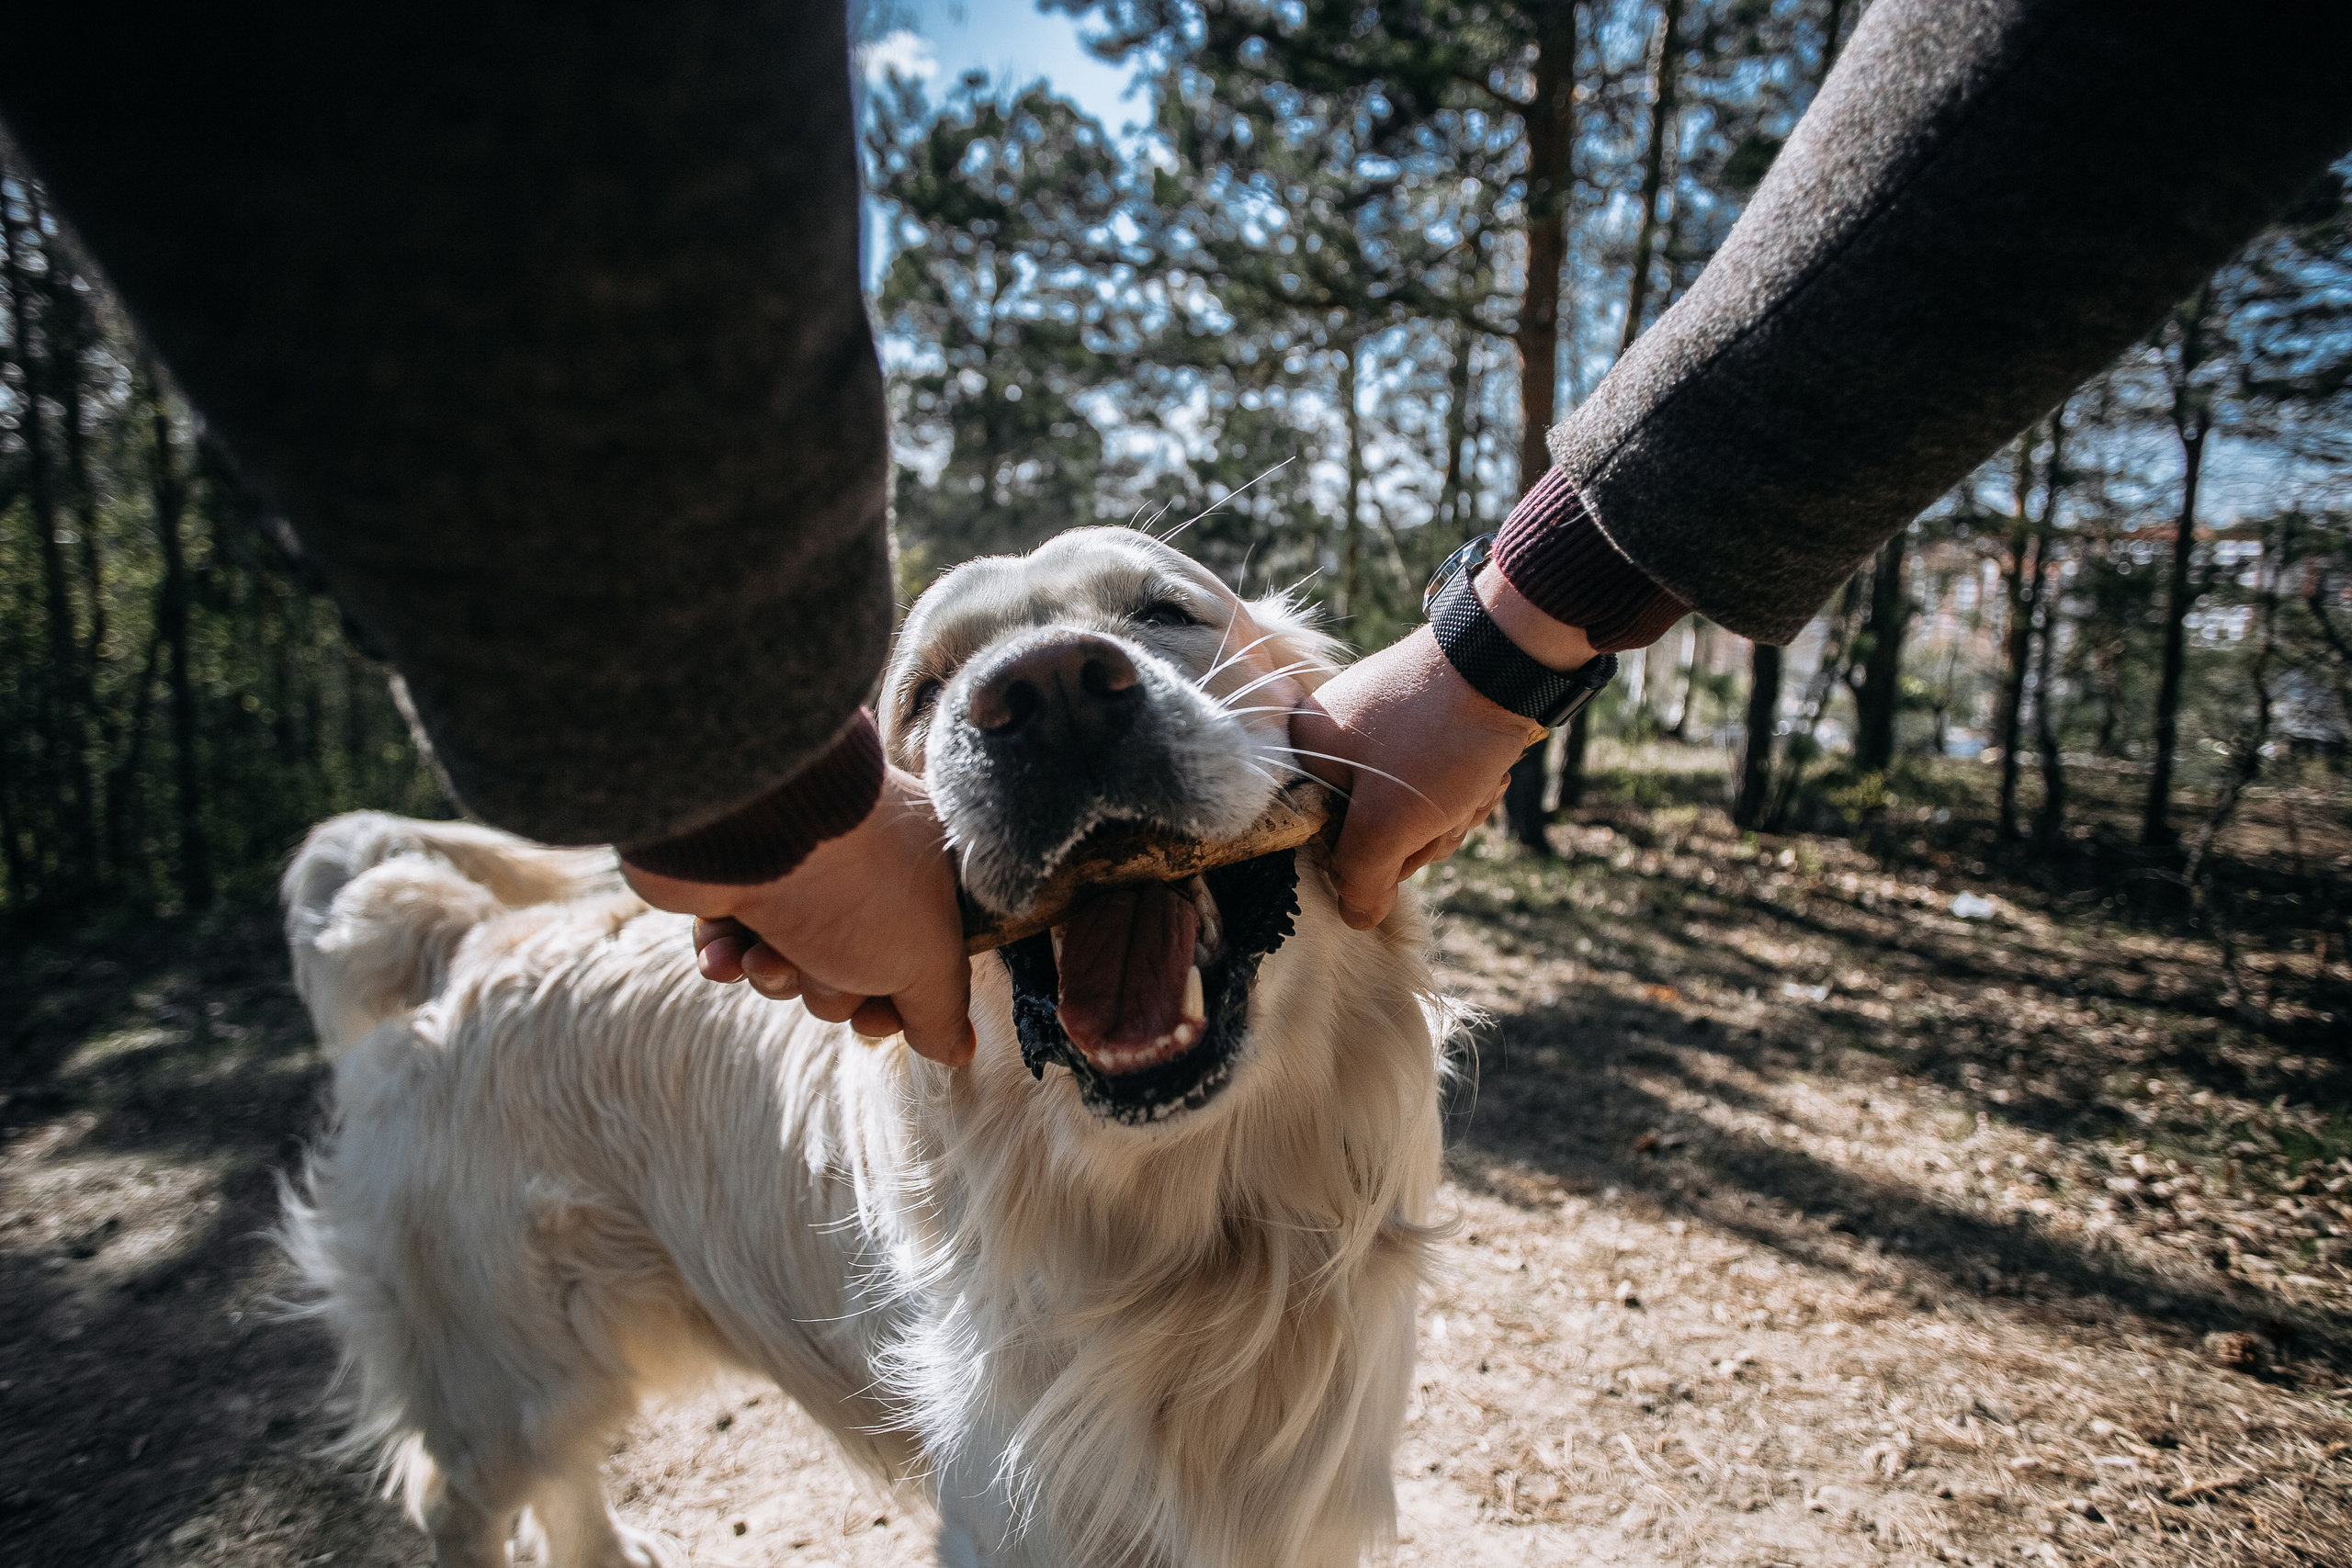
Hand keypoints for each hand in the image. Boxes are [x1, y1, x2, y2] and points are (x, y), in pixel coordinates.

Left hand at [623, 768, 975, 1065]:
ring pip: (789, 963)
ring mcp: (795, 872)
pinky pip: (732, 942)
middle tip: (828, 963)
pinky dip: (728, 957)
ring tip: (768, 953)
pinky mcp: (735, 878)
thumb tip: (958, 1050)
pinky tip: (727, 954)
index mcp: (923, 871)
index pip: (922, 958)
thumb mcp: (927, 958)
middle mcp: (862, 867)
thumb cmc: (855, 886)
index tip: (879, 1012)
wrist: (750, 825)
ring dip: (777, 973)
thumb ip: (943, 1010)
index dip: (900, 1000)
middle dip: (830, 987)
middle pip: (852, 971)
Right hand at [1288, 569, 1595, 929]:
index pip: (1321, 835)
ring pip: (1409, 806)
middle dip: (1420, 833)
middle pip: (1369, 824)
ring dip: (1449, 813)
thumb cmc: (1437, 737)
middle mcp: (1335, 730)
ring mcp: (1381, 722)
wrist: (1511, 657)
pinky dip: (1462, 787)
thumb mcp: (1390, 824)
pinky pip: (1433, 777)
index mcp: (1306, 746)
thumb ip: (1362, 879)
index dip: (1369, 856)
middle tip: (1448, 812)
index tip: (1404, 842)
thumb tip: (1355, 916)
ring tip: (1474, 787)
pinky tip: (1486, 773)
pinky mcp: (1423, 717)